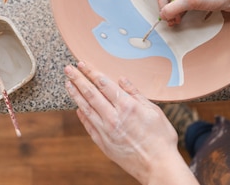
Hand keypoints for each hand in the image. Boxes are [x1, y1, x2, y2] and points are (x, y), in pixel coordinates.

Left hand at [65, 62, 197, 184]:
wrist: (158, 166)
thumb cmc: (161, 138)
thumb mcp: (154, 111)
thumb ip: (136, 94)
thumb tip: (122, 80)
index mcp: (127, 106)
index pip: (104, 84)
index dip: (92, 72)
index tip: (83, 64)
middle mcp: (113, 117)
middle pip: (91, 94)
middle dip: (78, 79)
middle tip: (68, 69)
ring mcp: (106, 131)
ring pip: (86, 109)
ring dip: (76, 95)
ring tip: (68, 84)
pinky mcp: (103, 143)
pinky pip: (89, 126)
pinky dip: (82, 116)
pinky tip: (78, 108)